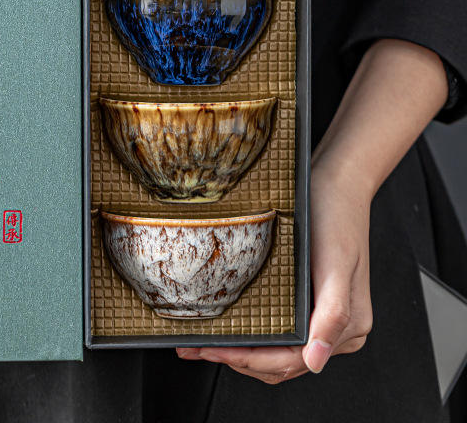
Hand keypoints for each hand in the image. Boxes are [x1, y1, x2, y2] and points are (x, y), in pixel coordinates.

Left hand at [176, 38, 448, 383]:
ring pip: (276, 352)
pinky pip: (276, 330)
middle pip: (280, 361)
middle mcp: (334, 329)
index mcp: (347, 328)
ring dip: (240, 352)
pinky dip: (251, 336)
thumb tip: (315, 361)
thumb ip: (331, 315)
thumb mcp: (334, 263)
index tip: (214, 350)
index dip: (250, 360)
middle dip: (237, 358)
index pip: (292, 360)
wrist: (337, 182)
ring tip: (202, 344)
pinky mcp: (306, 301)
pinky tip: (227, 326)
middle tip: (196, 348)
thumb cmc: (336, 217)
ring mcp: (319, 316)